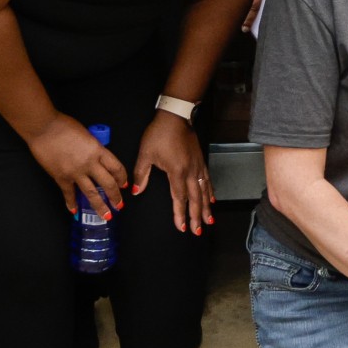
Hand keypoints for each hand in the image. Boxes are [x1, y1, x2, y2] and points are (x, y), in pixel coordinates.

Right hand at [29, 116, 129, 220]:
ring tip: (106, 216)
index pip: (116, 167)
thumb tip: (96, 157)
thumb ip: (93, 148)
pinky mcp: (61, 177)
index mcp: (98, 150)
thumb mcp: (87, 134)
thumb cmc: (63, 125)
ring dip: (100, 206)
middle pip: (108, 183)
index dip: (122, 178)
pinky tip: (74, 211)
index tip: (124, 185)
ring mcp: (75, 172)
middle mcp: (89, 163)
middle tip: (119, 206)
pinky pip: (69, 193)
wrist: (43, 127)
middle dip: (115, 197)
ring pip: (91, 193)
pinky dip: (71, 203)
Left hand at [133, 109, 215, 234]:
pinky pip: (207, 179)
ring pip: (203, 190)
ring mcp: (197, 166)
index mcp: (176, 172)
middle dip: (195, 216)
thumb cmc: (158, 134)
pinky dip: (210, 191)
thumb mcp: (145, 154)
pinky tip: (211, 199)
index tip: (181, 227)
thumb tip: (136, 191)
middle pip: (194, 198)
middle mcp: (190, 171)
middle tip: (197, 231)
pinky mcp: (200, 160)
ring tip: (209, 221)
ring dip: (206, 207)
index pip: (179, 198)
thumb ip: (141, 174)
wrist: (174, 116)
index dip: (180, 214)